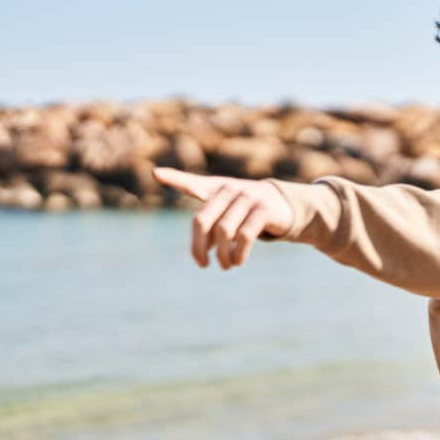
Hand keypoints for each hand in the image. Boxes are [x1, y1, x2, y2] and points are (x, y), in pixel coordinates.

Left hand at [151, 167, 293, 268]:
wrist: (284, 205)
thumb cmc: (246, 210)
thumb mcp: (227, 214)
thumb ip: (211, 228)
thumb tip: (204, 250)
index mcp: (216, 188)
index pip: (192, 184)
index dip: (174, 179)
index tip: (156, 173)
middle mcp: (230, 189)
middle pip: (203, 220)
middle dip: (199, 247)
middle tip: (202, 264)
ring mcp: (248, 197)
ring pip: (224, 232)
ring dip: (223, 255)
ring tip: (225, 266)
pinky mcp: (264, 210)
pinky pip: (245, 236)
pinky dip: (239, 254)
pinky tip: (238, 262)